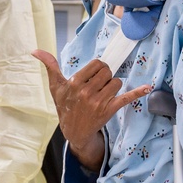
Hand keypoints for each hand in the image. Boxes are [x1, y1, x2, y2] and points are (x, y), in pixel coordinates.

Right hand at [31, 50, 150, 167]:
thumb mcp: (56, 86)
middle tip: (99, 85)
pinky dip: (138, 92)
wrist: (73, 131)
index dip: (98, 68)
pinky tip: (147, 88)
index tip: (94, 76)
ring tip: (104, 94)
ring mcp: (98, 102)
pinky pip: (126, 98)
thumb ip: (50, 66)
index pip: (97, 64)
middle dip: (106, 76)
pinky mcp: (109, 111)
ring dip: (113, 85)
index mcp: (74, 83)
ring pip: (116, 82)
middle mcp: (86, 92)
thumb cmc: (65, 106)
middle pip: (108, 72)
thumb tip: (35, 51)